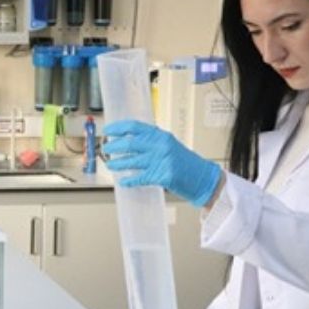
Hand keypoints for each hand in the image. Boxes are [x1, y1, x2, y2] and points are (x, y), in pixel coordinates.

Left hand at [102, 120, 222, 206]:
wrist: (202, 177)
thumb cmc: (185, 162)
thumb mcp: (168, 144)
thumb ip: (151, 141)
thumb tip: (127, 139)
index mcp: (160, 135)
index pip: (134, 127)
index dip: (118, 128)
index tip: (107, 130)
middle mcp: (160, 145)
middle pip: (129, 143)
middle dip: (113, 147)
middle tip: (105, 150)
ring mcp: (161, 160)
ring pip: (131, 162)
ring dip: (117, 164)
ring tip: (110, 165)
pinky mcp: (162, 175)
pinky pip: (139, 178)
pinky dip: (129, 181)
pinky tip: (123, 182)